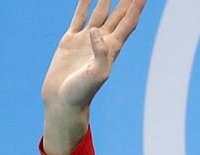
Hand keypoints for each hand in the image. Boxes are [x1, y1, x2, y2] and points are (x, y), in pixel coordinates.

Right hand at [42, 0, 148, 154]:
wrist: (63, 101)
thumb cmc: (82, 93)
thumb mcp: (97, 75)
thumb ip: (101, 53)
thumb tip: (95, 31)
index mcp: (112, 49)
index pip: (128, 23)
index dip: (137, 7)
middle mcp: (102, 41)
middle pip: (118, 14)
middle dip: (126, 0)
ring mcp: (86, 39)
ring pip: (100, 12)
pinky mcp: (70, 40)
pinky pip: (79, 16)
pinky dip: (83, 4)